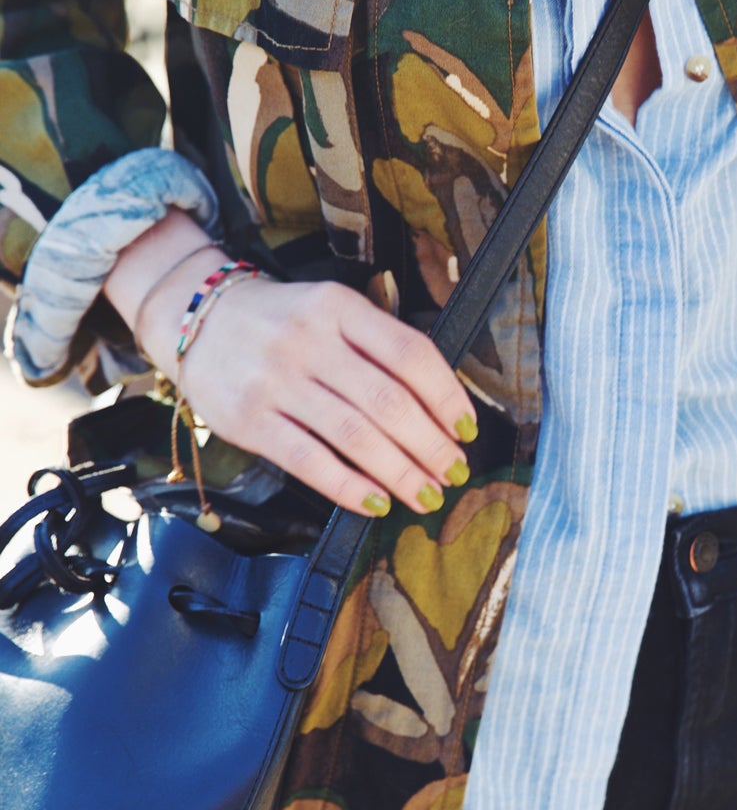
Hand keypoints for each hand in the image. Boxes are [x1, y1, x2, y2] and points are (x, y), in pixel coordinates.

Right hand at [104, 214, 474, 517]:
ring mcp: (275, 381)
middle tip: (455, 472)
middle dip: (431, 445)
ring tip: (426, 494)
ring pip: (355, 436)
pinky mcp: (249, 420)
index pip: (410, 354)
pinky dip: (350, 488)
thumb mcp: (331, 310)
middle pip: (388, 401)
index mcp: (339, 307)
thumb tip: (442, 407)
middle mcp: (308, 341)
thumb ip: (379, 346)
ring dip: (400, 473)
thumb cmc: (282, 322)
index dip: (448, 397)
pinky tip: (376, 502)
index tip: (468, 430)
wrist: (195, 317)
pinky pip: (310, 461)